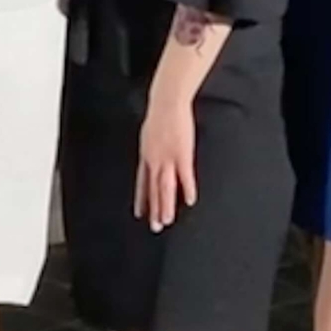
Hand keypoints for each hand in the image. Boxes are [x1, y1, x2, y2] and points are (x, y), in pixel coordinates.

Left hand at [135, 92, 197, 230]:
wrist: (166, 103)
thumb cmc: (159, 115)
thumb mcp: (148, 134)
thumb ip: (150, 147)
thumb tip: (149, 155)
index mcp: (146, 156)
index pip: (142, 183)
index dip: (142, 199)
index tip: (140, 213)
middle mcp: (154, 161)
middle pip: (153, 190)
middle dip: (154, 209)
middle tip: (155, 226)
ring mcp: (168, 159)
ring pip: (166, 188)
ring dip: (166, 206)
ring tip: (167, 221)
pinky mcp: (182, 155)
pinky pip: (185, 176)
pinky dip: (188, 189)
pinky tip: (190, 200)